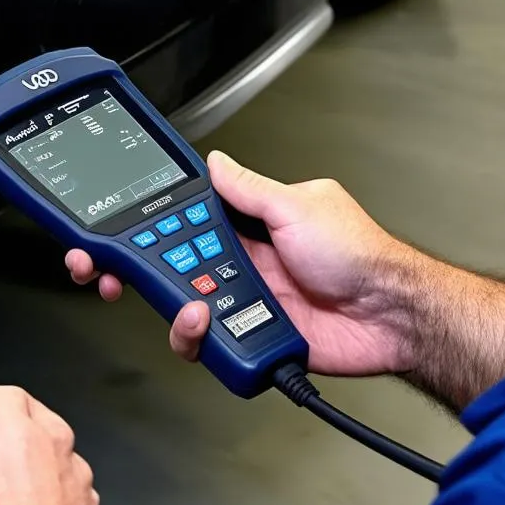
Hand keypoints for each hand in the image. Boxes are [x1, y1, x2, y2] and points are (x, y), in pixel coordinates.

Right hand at [65, 151, 418, 376]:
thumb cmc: (361, 255)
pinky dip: (200, 340)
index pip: (188, 218)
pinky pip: (210, 343)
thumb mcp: (299, 205)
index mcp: (254, 223)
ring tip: (194, 305)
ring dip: (174, 307)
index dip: (152, 224)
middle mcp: (245, 261)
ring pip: (184, 306)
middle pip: (175, 264)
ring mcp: (247, 300)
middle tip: (112, 270)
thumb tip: (216, 162)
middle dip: (141, 268)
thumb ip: (250, 188)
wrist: (392, 315)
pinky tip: (209, 328)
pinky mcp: (253, 336)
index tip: (121, 227)